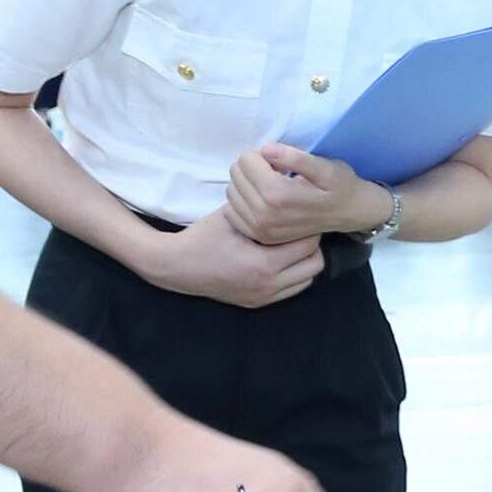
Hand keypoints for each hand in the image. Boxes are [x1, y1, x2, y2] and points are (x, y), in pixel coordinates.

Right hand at [149, 209, 323, 308]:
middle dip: (312, 245)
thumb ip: (263, 206)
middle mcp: (268, 285)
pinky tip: (280, 258)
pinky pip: (291, 290)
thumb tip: (288, 189)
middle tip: (299, 228)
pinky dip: (293, 275)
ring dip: (304, 261)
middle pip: (314, 265)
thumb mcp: (234, 215)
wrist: (176, 266)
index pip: (308, 244)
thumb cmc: (204, 236)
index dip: (308, 226)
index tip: (302, 213)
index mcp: (264, 264)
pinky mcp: (257, 303)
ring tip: (291, 243)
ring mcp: (263, 297)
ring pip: (306, 280)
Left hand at [224, 141, 381, 246]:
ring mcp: (260, 229)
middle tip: (273, 172)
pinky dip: (241, 202)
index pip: (246, 161)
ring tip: (268, 185)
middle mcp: (265, 214)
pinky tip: (261, 200)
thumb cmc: (338, 185)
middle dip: (251, 167)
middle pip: (236, 175)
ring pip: (231, 192)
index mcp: (278, 194)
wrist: (349, 214)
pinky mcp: (259, 236)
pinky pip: (231, 212)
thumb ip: (294, 157)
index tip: (276, 159)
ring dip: (245, 184)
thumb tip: (266, 149)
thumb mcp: (324, 166)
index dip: (258, 154)